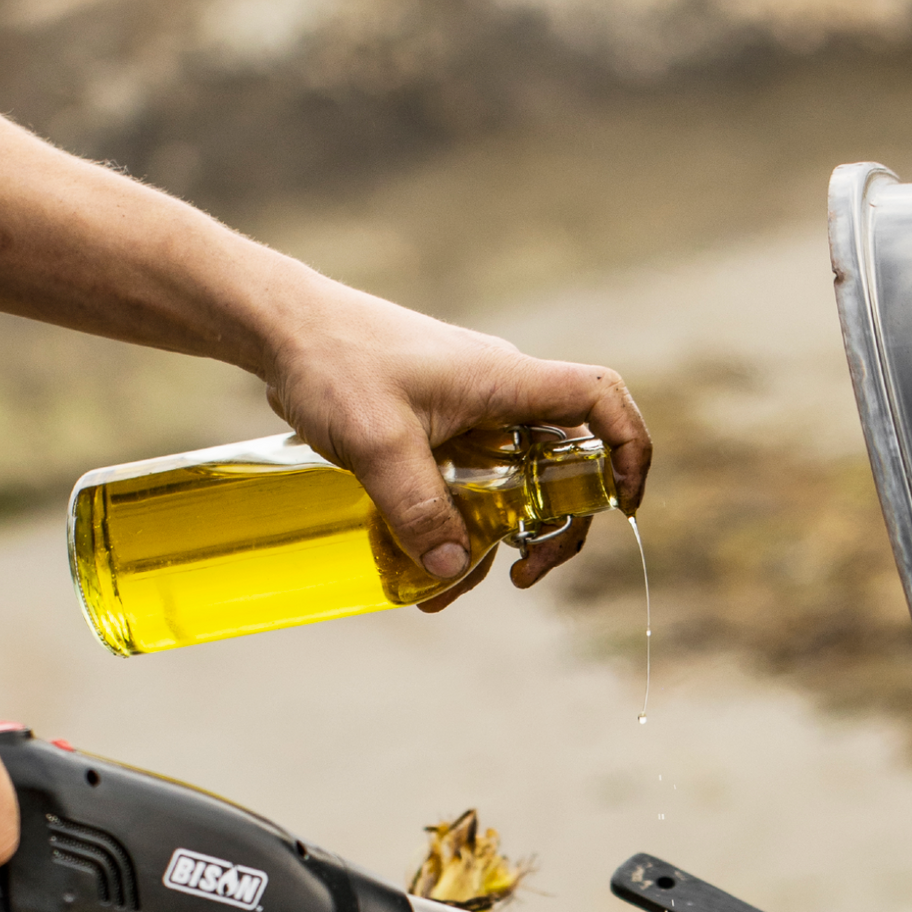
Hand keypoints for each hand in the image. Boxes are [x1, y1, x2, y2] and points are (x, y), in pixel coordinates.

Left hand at [255, 285, 649, 601]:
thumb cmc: (334, 363)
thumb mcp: (377, 441)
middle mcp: (498, 393)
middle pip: (565, 458)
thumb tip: (453, 569)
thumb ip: (416, 506)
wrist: (283, 329)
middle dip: (559, 522)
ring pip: (513, 477)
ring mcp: (467, 409)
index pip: (598, 399)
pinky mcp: (434, 426)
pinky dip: (459, 520)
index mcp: (504, 380)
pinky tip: (423, 560)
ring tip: (455, 582)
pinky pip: (469, 478)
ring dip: (501, 533)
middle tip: (524, 572)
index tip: (623, 502)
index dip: (628, 446)